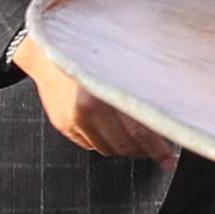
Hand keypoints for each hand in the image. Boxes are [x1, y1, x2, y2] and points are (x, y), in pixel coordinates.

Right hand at [12, 31, 172, 163]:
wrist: (46, 52)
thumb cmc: (87, 54)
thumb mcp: (118, 67)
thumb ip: (136, 92)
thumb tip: (161, 118)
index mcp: (104, 95)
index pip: (139, 132)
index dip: (157, 150)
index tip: (168, 161)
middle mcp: (87, 111)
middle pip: (123, 146)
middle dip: (142, 150)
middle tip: (154, 146)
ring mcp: (73, 122)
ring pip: (107, 149)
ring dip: (123, 147)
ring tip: (132, 137)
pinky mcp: (63, 126)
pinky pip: (90, 145)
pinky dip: (104, 141)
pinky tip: (109, 128)